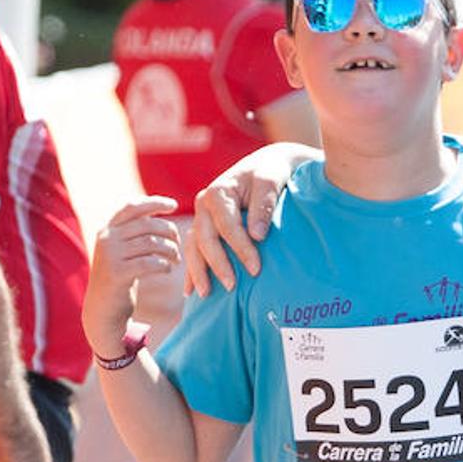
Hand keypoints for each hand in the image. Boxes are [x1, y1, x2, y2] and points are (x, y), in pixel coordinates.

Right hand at [82, 197, 179, 349]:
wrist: (104, 308)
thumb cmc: (121, 275)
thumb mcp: (124, 249)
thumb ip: (135, 231)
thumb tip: (161, 210)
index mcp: (108, 229)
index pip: (132, 207)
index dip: (154, 203)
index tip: (174, 205)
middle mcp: (106, 239)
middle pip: (148, 225)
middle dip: (169, 231)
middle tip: (179, 243)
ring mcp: (110, 255)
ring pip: (152, 243)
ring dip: (170, 250)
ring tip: (176, 259)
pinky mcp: (117, 273)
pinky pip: (150, 263)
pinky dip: (164, 264)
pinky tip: (167, 268)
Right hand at [183, 145, 307, 295]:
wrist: (268, 166)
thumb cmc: (272, 173)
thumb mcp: (271, 182)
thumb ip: (263, 206)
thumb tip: (257, 235)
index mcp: (218, 192)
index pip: (227, 226)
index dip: (241, 249)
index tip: (256, 269)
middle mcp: (203, 204)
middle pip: (205, 240)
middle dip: (217, 265)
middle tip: (232, 287)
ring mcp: (201, 217)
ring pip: (193, 247)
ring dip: (198, 272)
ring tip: (206, 295)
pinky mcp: (204, 227)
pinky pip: (193, 250)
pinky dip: (191, 270)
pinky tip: (190, 290)